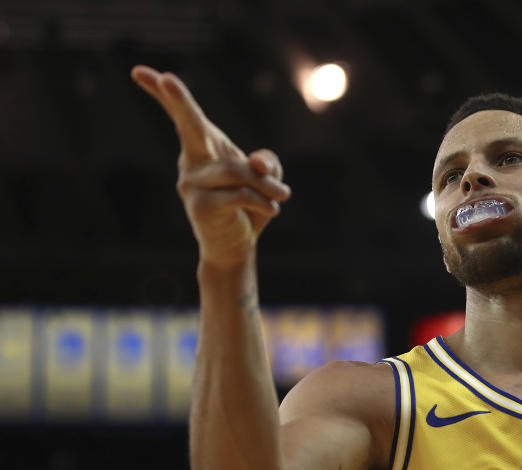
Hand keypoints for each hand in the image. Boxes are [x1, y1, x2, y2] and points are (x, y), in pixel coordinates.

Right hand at [131, 65, 291, 267]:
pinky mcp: (199, 206)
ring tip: (282, 195)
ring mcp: (191, 184)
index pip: (182, 116)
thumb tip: (256, 162)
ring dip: (266, 183)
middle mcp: (191, 161)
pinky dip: (262, 200)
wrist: (235, 246)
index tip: (139, 71)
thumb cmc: (247, 206)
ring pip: (235, 170)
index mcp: (203, 147)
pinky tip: (272, 210)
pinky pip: (239, 194)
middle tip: (167, 78)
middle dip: (180, 101)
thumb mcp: (265, 178)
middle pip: (189, 126)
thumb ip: (266, 162)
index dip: (162, 93)